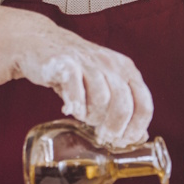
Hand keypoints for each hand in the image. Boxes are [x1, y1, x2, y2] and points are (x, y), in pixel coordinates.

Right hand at [13, 22, 152, 147]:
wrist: (40, 42)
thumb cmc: (76, 69)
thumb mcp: (105, 84)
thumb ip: (121, 107)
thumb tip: (139, 137)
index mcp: (126, 69)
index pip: (143, 104)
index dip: (136, 128)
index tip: (124, 141)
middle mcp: (111, 64)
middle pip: (123, 105)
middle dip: (114, 128)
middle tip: (103, 137)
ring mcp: (88, 62)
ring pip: (101, 98)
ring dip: (92, 116)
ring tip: (83, 117)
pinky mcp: (65, 63)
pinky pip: (76, 89)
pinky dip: (75, 105)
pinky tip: (70, 109)